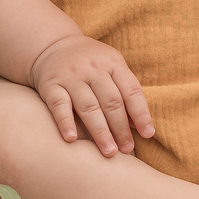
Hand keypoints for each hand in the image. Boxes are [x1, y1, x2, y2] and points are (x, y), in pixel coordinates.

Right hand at [26, 34, 154, 156]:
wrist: (52, 46)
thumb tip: (140, 126)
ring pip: (88, 107)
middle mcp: (93, 69)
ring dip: (100, 132)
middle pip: (111, 102)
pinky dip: (65, 122)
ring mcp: (71, 77)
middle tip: (127, 150)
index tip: (148, 134)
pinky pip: (59, 105)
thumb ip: (125, 94)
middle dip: (121, 128)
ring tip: (109, 152)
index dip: (141, 114)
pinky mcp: (50, 85)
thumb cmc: (91, 65)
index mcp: (113, 64)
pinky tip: (72, 139)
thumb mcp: (112, 68)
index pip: (131, 90)